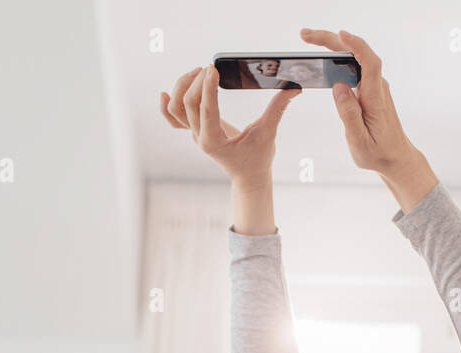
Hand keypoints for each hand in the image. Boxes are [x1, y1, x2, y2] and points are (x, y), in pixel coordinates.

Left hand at [159, 64, 299, 188]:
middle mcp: (201, 138)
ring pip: (176, 109)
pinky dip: (166, 106)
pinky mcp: (196, 132)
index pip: (206, 109)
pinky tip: (164, 92)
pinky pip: (173, 119)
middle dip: (197, 82)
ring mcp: (196, 135)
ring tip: (198, 72)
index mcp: (215, 142)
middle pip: (188, 105)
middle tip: (210, 68)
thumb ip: (278, 109)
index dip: (208, 87)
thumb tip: (295, 87)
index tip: (213, 69)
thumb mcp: (268, 133)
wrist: (249, 177)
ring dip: (182, 88)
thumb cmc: (258, 158)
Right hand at [299, 28, 438, 210]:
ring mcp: (374, 87)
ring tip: (308, 40)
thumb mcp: (360, 141)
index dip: (356, 46)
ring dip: (332, 46)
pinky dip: (337, 58)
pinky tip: (322, 56)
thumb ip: (349, 114)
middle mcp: (377, 87)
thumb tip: (338, 87)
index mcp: (375, 99)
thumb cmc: (378, 153)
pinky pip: (353, 67)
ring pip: (353, 58)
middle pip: (357, 55)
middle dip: (331, 40)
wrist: (396, 157)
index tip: (341, 34)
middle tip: (305, 35)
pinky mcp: (369, 89)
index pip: (370, 64)